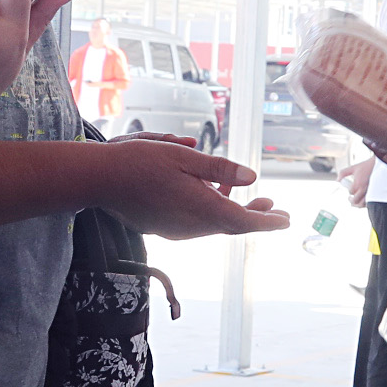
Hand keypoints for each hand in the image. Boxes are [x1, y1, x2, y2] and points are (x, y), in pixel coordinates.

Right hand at [93, 138, 289, 239]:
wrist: (101, 180)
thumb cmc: (141, 162)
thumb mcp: (184, 156)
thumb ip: (219, 168)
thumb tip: (251, 176)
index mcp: (202, 208)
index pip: (244, 221)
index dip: (267, 221)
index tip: (285, 219)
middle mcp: (192, 226)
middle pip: (232, 225)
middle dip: (255, 216)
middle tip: (274, 208)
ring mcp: (177, 230)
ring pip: (214, 224)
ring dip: (232, 211)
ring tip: (246, 196)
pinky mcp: (165, 229)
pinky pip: (197, 223)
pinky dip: (211, 210)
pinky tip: (211, 192)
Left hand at [340, 157, 373, 205]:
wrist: (383, 165)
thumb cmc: (367, 166)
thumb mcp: (354, 167)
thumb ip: (343, 173)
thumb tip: (337, 180)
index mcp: (358, 183)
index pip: (351, 192)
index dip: (349, 192)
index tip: (350, 190)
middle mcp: (364, 190)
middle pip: (355, 201)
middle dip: (351, 201)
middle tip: (350, 199)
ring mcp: (371, 193)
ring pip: (363, 204)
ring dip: (358, 205)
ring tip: (355, 203)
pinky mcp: (377, 195)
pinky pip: (370, 203)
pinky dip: (366, 204)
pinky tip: (364, 201)